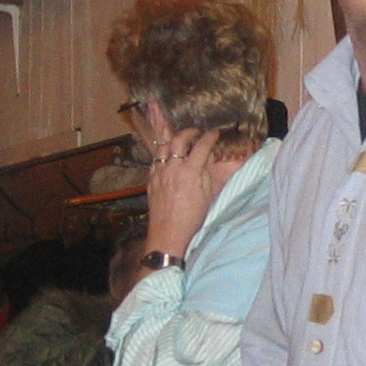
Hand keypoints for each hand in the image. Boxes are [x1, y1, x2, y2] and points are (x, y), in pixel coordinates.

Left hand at [143, 127, 219, 260]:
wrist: (169, 234)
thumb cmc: (192, 218)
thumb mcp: (208, 195)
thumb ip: (207, 173)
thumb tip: (207, 158)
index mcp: (190, 172)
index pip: (202, 146)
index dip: (210, 136)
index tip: (215, 133)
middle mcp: (172, 168)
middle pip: (179, 139)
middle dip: (189, 132)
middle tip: (196, 132)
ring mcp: (159, 173)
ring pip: (162, 146)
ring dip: (172, 139)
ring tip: (179, 139)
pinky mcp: (151, 180)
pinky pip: (155, 160)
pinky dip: (162, 154)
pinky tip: (167, 156)